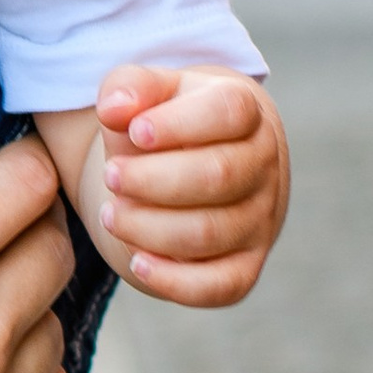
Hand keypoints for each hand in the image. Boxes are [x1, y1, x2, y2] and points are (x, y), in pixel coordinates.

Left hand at [93, 65, 286, 307]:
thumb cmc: (169, 121)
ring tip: (110, 213)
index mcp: (245, 112)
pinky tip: (138, 262)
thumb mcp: (150, 92)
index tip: (134, 131)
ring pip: (210, 233)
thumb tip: (114, 108)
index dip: (177, 124)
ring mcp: (259, 220)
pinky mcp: (245, 266)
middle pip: (217, 176)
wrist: (199, 160)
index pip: (228, 113)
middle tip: (111, 176)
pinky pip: (220, 286)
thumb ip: (130, 87)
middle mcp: (262, 167)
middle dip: (151, 180)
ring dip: (149, 227)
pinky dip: (176, 282)